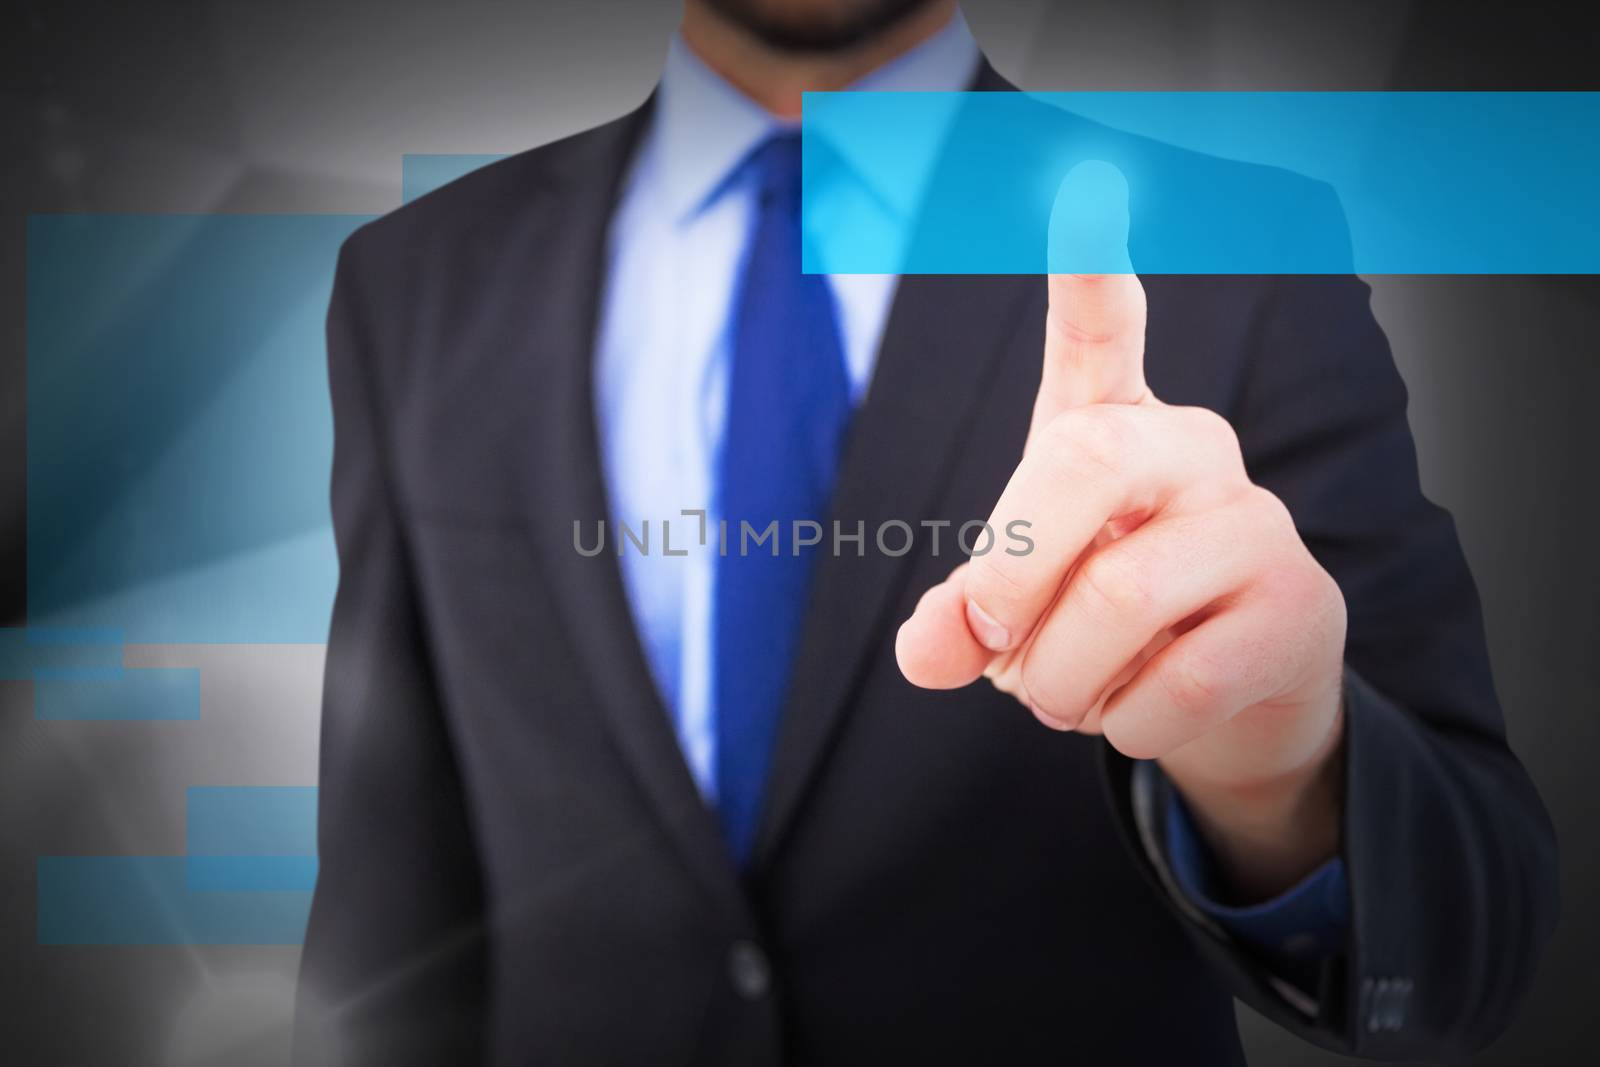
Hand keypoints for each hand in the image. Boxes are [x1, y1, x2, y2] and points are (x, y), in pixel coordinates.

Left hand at [895, 266, 1347, 900]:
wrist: (1227, 699)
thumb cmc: (1102, 625)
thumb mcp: (1015, 611)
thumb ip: (962, 614)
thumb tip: (929, 650)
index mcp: (1108, 431)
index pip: (1097, 334)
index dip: (1086, 266)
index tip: (1083, 180)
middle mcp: (1190, 451)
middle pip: (1085, 466)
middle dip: (1011, 572)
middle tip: (987, 642)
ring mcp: (1256, 524)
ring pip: (1125, 595)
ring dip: (1059, 681)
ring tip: (1062, 699)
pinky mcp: (1302, 608)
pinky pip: (1179, 681)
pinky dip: (1124, 723)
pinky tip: (1132, 717)